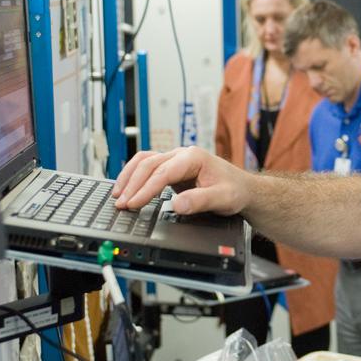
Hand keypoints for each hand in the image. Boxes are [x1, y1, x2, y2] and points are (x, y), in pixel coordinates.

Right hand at [112, 146, 249, 214]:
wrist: (242, 188)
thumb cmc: (234, 190)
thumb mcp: (222, 198)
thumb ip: (200, 201)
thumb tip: (177, 205)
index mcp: (193, 157)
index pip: (163, 172)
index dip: (146, 189)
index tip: (134, 204)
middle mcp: (182, 155)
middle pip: (148, 164)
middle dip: (132, 185)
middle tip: (122, 205)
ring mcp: (175, 160)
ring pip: (144, 162)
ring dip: (129, 178)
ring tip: (118, 196)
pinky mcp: (171, 169)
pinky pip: (147, 168)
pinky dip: (134, 177)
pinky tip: (127, 189)